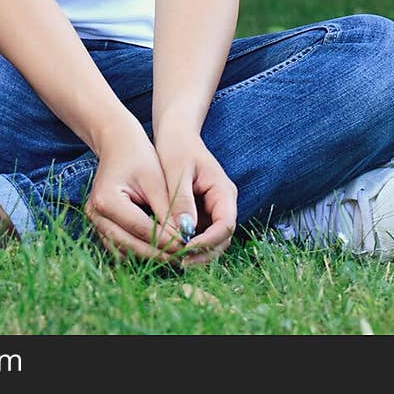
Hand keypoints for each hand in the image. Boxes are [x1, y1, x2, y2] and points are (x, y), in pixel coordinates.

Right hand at [84, 121, 184, 262]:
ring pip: (123, 249)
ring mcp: (95, 221)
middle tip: (183, 256)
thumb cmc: (138, 156)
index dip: (165, 240)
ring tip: (174, 255)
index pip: (140, 229)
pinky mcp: (100, 225)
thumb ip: (168, 210)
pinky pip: (120, 245)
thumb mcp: (156, 181)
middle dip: (157, 252)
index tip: (186, 245)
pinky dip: (138, 249)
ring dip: (148, 254)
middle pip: (129, 244)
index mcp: (107, 200)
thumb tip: (183, 237)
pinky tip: (159, 248)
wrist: (117, 143)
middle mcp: (96, 214)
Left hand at [154, 126, 237, 267]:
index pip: (225, 225)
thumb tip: (184, 231)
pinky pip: (198, 235)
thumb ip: (181, 200)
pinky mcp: (201, 213)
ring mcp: (213, 209)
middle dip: (201, 252)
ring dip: (194, 251)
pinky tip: (168, 246)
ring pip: (210, 241)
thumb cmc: (177, 147)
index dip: (208, 241)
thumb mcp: (177, 171)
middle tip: (177, 260)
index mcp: (224, 192)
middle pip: (221, 239)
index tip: (185, 248)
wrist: (175, 133)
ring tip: (170, 256)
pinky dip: (186, 243)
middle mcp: (223, 204)